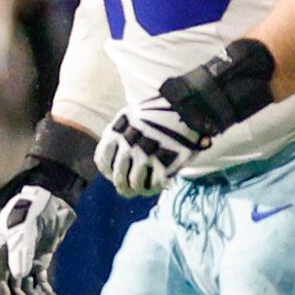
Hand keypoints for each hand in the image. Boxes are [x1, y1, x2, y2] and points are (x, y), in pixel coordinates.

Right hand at [0, 177, 78, 294]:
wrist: (53, 196)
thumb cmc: (34, 207)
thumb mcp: (26, 226)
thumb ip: (22, 249)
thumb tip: (20, 277)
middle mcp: (8, 259)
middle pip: (11, 290)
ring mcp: (24, 261)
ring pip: (27, 290)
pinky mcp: (40, 260)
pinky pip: (40, 283)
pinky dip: (47, 294)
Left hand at [95, 39, 274, 197]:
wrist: (191, 105)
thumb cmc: (166, 109)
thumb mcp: (137, 113)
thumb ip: (126, 130)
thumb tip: (117, 149)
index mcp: (120, 130)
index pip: (103, 159)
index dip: (107, 170)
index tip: (112, 174)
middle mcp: (129, 144)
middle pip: (117, 176)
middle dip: (122, 185)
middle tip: (127, 189)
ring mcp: (146, 155)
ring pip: (133, 183)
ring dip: (137, 189)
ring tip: (142, 189)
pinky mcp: (164, 163)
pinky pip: (152, 184)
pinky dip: (152, 188)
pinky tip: (156, 187)